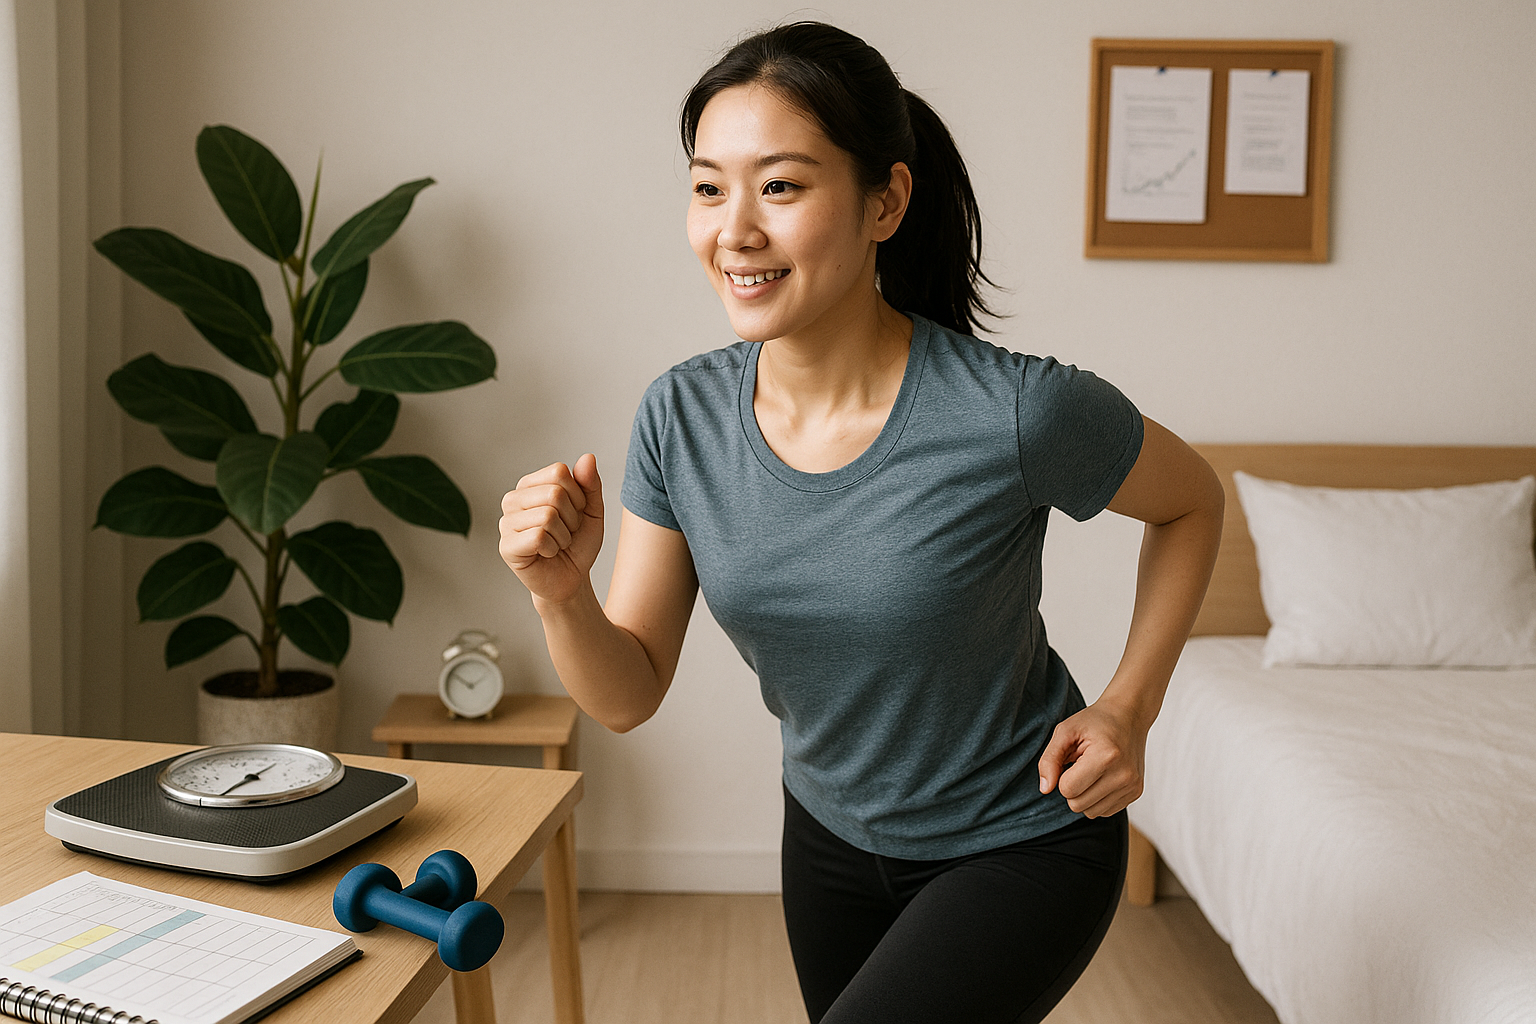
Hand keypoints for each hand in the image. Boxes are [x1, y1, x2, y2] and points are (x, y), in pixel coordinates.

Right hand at [499, 453, 603, 603]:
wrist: (571, 579)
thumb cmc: (577, 543)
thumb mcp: (591, 510)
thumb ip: (590, 484)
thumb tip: (587, 457)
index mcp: (530, 485)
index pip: (559, 472)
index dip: (578, 496)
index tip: (574, 513)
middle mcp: (513, 499)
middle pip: (554, 493)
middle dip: (571, 518)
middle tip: (565, 533)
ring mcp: (505, 522)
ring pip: (548, 515)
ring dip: (563, 535)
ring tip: (556, 544)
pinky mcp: (506, 546)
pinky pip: (539, 536)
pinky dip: (552, 548)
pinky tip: (546, 554)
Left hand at [1037, 699, 1147, 817]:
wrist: (1128, 716)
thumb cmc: (1095, 722)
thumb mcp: (1065, 731)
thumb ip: (1049, 759)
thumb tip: (1045, 789)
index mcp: (1106, 756)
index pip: (1068, 790)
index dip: (1062, 776)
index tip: (1072, 760)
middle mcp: (1124, 775)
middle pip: (1078, 805)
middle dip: (1072, 788)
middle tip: (1081, 765)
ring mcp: (1132, 786)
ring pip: (1091, 813)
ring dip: (1084, 795)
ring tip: (1092, 771)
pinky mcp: (1136, 793)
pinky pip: (1105, 811)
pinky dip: (1098, 798)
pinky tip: (1102, 778)